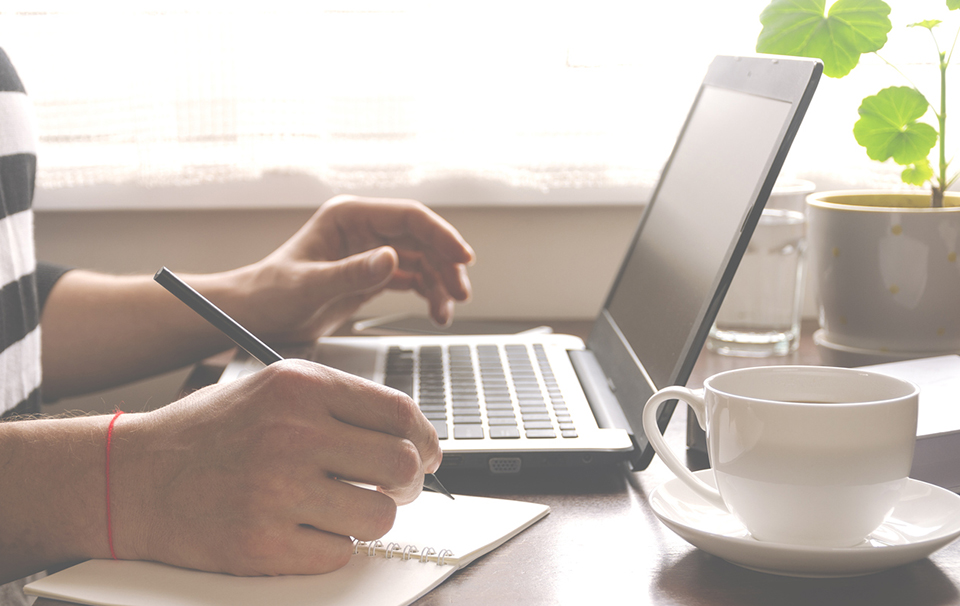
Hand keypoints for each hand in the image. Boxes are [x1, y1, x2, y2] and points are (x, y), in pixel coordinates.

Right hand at [111, 359, 440, 575]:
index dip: (426, 439)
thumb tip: (412, 437)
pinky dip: (331, 546)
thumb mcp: (274, 389)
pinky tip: (303, 528)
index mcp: (301, 387)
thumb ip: (341, 405)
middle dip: (409, 483)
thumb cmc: (209, 433)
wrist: (133, 476)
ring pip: (379, 516)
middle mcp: (292, 433)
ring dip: (371, 517)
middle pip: (402, 465)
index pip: (399, 412)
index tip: (428, 454)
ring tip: (341, 507)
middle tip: (393, 488)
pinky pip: (339, 553)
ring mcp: (276, 490)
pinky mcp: (262, 543)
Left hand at [231, 195, 474, 341]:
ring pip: (422, 259)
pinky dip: (428, 294)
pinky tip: (435, 312)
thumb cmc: (271, 295)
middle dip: (446, 265)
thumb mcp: (309, 287)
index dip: (441, 235)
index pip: (409, 217)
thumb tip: (392, 259)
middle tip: (460, 294)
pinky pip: (412, 277)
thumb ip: (351, 274)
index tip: (463, 258)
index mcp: (349, 217)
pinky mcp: (371, 273)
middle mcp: (364, 229)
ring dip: (440, 283)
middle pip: (422, 238)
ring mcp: (370, 250)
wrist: (254, 316)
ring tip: (444, 314)